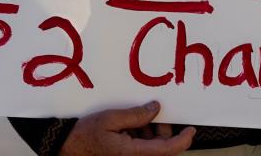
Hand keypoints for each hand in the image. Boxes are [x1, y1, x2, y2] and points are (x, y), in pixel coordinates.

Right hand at [60, 101, 195, 155]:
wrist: (69, 146)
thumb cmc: (85, 135)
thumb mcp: (110, 118)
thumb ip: (135, 115)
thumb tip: (155, 109)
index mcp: (133, 152)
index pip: (167, 149)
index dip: (183, 140)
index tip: (191, 130)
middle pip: (161, 146)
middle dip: (161, 129)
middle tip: (152, 113)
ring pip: (153, 146)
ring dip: (150, 131)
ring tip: (133, 119)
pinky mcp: (127, 155)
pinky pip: (143, 147)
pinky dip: (141, 134)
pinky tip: (129, 126)